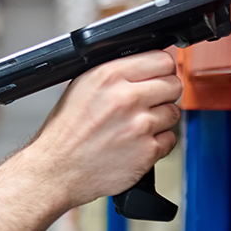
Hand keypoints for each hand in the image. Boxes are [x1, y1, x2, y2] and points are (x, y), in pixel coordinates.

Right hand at [24, 50, 182, 208]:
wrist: (56, 171)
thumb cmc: (64, 134)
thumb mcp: (80, 89)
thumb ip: (114, 74)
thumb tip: (142, 66)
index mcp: (108, 76)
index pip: (161, 60)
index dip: (160, 70)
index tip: (157, 77)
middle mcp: (126, 98)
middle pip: (173, 84)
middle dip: (163, 94)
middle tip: (146, 104)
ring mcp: (140, 125)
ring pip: (174, 112)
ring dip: (160, 120)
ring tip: (135, 127)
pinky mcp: (148, 150)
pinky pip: (170, 139)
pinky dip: (158, 143)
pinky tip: (136, 144)